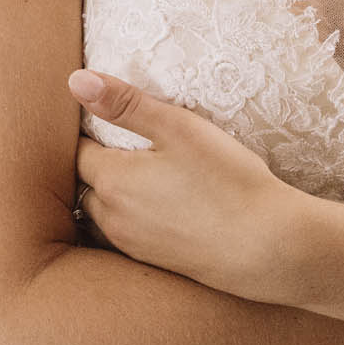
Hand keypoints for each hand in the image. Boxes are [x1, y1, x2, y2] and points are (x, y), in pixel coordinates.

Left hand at [70, 69, 290, 298]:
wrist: (269, 248)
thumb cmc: (227, 181)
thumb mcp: (178, 128)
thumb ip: (125, 103)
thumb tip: (76, 81)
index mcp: (112, 180)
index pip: (74, 151)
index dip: (84, 132)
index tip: (96, 120)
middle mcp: (112, 218)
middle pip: (83, 185)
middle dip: (91, 165)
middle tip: (111, 144)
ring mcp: (131, 245)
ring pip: (100, 215)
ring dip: (106, 196)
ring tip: (132, 177)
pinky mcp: (153, 263)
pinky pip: (123, 237)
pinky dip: (127, 219)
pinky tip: (155, 210)